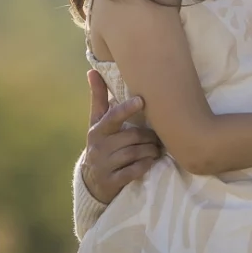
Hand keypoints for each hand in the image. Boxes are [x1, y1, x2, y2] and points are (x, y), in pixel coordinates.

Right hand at [81, 69, 160, 203]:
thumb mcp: (97, 122)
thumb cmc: (102, 143)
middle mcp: (99, 147)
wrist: (93, 180)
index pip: (112, 117)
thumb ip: (98, 98)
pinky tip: (150, 161)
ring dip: (150, 150)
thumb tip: (92, 71)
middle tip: (159, 136)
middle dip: (149, 136)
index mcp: (97, 130)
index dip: (126, 109)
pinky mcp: (111, 181)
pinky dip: (144, 165)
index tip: (141, 100)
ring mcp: (104, 165)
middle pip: (131, 136)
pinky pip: (133, 171)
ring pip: (134, 153)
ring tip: (157, 148)